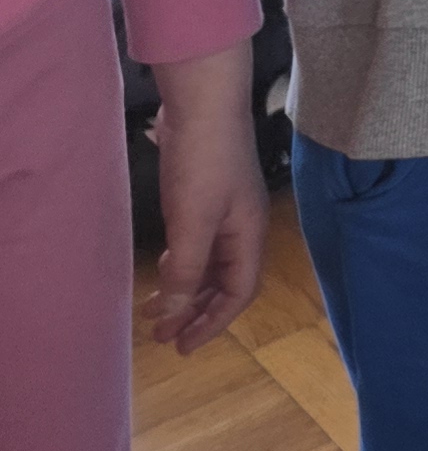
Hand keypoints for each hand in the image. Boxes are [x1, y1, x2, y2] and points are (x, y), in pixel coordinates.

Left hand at [143, 43, 265, 354]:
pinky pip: (197, 246)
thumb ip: (187, 271)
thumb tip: (175, 315)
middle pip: (226, 282)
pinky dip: (181, 265)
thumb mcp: (193, 222)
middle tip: (163, 337)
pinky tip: (164, 269)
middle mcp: (242, 227)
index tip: (180, 346)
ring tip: (155, 310)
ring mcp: (224, 212)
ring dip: (186, 291)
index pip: (239, 292)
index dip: (212, 323)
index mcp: (248, 234)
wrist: (203, 104)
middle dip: (198, 312)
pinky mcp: (205, 197)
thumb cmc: (204, 162)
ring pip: (210, 265)